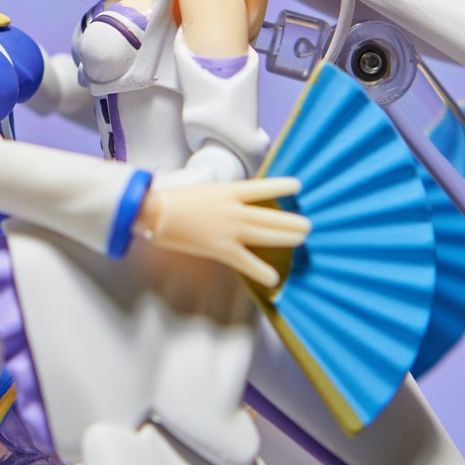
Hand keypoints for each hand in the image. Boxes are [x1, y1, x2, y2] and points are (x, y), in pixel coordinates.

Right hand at [135, 176, 308, 287]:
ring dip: (287, 238)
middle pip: (271, 216)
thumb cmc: (173, 199)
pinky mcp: (222, 248)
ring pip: (266, 234)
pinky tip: (274, 279)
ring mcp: (230, 229)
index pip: (261, 188)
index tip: (298, 185)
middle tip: (308, 225)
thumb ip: (221, 196)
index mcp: (228, 191)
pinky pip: (247, 262)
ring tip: (302, 240)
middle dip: (291, 221)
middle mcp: (234, 209)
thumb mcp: (202, 189)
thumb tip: (230, 202)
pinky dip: (262, 271)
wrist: (156, 211)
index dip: (281, 186)